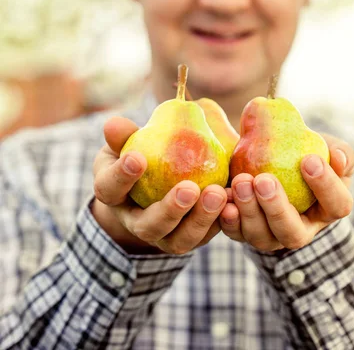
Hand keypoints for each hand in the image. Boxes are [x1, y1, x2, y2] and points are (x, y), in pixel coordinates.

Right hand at [92, 116, 226, 254]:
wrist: (158, 178)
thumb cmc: (139, 152)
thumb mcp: (127, 141)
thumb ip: (123, 134)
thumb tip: (115, 124)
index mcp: (114, 195)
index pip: (109, 188)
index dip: (121, 176)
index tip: (138, 158)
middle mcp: (137, 222)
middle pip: (149, 226)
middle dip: (170, 210)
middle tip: (190, 188)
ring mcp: (164, 235)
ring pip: (180, 240)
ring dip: (200, 219)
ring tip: (218, 194)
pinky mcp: (191, 237)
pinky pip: (206, 235)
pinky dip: (221, 221)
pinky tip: (234, 199)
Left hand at [219, 133, 353, 251]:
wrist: (271, 161)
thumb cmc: (305, 155)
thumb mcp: (328, 151)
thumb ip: (340, 152)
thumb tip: (338, 157)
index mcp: (327, 210)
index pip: (337, 205)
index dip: (325, 186)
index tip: (309, 160)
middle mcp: (300, 230)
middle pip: (292, 232)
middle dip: (277, 208)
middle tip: (263, 180)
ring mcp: (271, 235)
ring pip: (261, 236)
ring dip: (249, 211)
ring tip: (241, 182)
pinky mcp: (244, 233)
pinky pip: (235, 232)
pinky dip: (228, 219)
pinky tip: (224, 198)